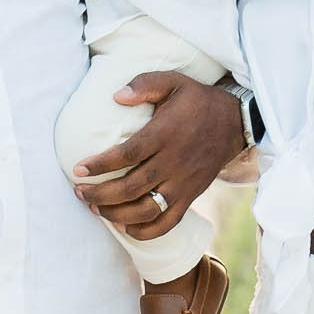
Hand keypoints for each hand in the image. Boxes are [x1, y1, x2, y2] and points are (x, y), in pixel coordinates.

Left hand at [75, 73, 242, 239]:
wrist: (235, 123)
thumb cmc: (197, 101)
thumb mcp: (173, 82)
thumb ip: (145, 84)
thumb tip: (116, 96)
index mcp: (165, 134)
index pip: (127, 154)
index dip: (100, 165)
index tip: (78, 169)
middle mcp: (174, 162)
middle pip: (132, 188)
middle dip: (100, 194)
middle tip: (79, 192)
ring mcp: (184, 183)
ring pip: (146, 209)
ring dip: (116, 214)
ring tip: (95, 208)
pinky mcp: (191, 196)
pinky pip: (168, 223)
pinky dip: (145, 231)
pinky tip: (125, 227)